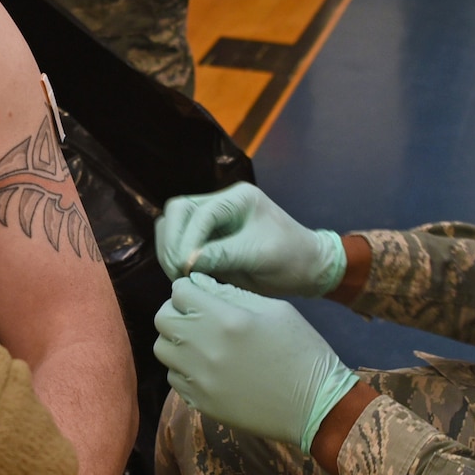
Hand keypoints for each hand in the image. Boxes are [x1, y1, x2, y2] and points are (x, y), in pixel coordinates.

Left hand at [153, 274, 361, 451]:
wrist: (316, 405)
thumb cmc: (302, 350)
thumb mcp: (275, 309)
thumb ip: (232, 293)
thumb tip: (199, 283)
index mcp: (226, 319)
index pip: (179, 291)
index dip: (189, 288)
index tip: (200, 293)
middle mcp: (204, 348)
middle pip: (162, 319)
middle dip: (176, 310)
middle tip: (196, 315)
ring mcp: (199, 379)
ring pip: (162, 349)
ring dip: (176, 340)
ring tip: (199, 342)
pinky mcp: (200, 402)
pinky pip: (174, 378)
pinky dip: (183, 368)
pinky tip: (206, 367)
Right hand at [155, 183, 346, 296]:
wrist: (306, 269)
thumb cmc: (291, 258)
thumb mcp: (260, 255)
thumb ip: (223, 254)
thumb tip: (187, 261)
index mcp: (238, 198)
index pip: (198, 212)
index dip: (187, 240)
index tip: (186, 268)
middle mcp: (221, 203)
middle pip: (177, 211)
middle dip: (172, 242)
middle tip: (178, 273)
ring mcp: (212, 219)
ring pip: (172, 224)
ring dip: (168, 250)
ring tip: (180, 276)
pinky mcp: (206, 238)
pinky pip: (178, 241)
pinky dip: (173, 257)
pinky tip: (183, 276)